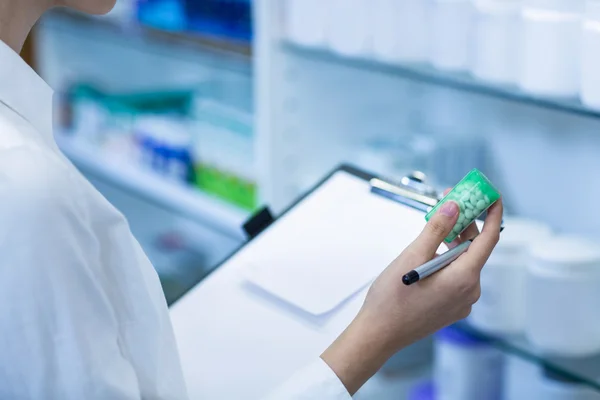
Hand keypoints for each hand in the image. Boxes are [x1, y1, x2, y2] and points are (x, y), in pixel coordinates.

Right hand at [321, 197, 502, 394]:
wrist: (378, 334)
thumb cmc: (391, 300)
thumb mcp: (412, 257)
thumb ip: (436, 230)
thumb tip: (454, 206)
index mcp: (464, 278)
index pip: (489, 239)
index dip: (492, 214)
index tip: (491, 195)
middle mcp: (469, 291)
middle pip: (475, 250)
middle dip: (465, 225)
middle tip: (449, 204)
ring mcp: (461, 302)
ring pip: (464, 263)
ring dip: (453, 242)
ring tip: (435, 227)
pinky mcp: (451, 307)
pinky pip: (456, 276)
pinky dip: (448, 259)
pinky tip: (430, 253)